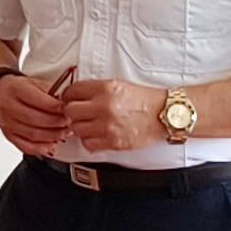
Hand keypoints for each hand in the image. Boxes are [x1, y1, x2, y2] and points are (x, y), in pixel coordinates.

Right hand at [0, 72, 74, 157]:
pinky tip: (51, 144)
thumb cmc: (19, 89)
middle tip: (68, 122)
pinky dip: (41, 148)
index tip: (66, 108)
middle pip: (34, 119)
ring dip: (52, 136)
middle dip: (56, 122)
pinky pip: (26, 146)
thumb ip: (50, 91)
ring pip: (32, 134)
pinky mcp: (9, 136)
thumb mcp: (34, 82)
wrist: (0, 94)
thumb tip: (66, 102)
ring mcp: (7, 123)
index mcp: (16, 89)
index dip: (54, 106)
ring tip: (64, 132)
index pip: (36, 99)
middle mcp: (9, 107)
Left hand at [48, 73, 165, 155]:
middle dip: (72, 113)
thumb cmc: (144, 100)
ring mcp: (107, 126)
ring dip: (80, 128)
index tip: (69, 99)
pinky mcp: (112, 142)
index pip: (72, 91)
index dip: (68, 96)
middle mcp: (104, 106)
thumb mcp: (119, 85)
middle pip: (70, 111)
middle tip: (78, 114)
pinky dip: (89, 141)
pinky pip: (88, 144)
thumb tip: (75, 96)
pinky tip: (97, 135)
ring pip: (76, 129)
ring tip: (90, 125)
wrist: (163, 114)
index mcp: (105, 89)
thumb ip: (96, 90)